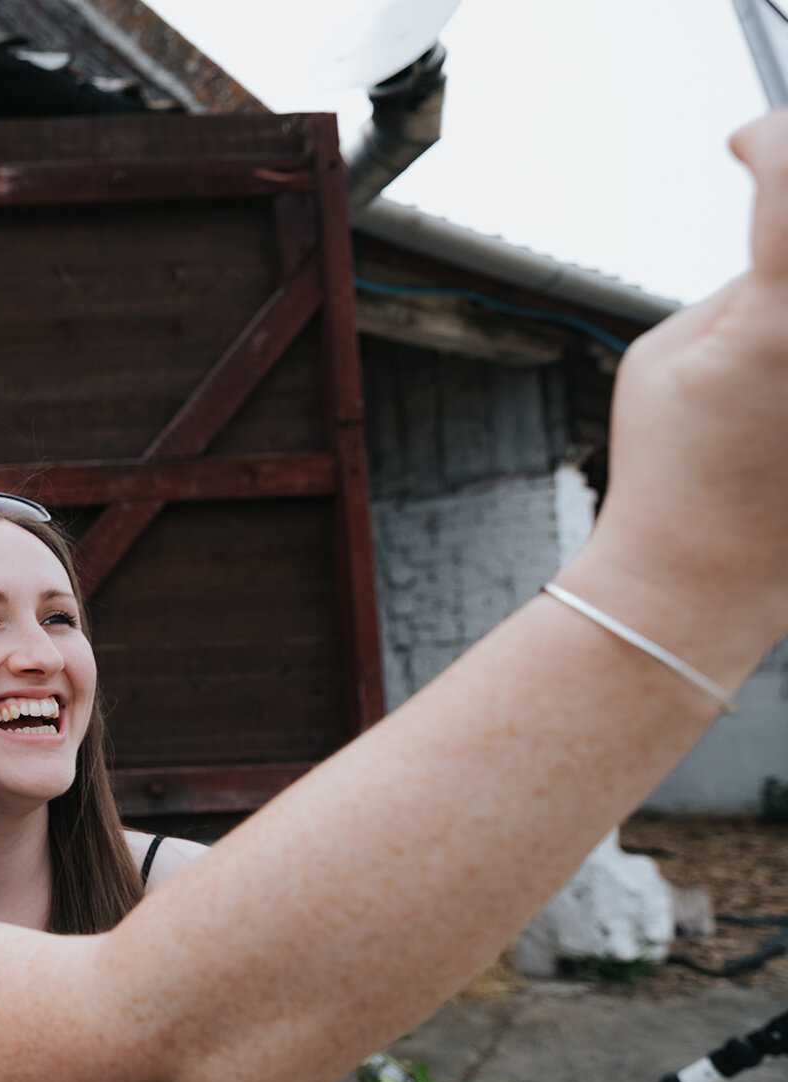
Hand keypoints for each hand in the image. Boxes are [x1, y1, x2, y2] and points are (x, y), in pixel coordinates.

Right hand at [588, 108, 787, 644]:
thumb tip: (782, 255)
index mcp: (780, 319)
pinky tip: (770, 391)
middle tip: (773, 220)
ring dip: (785, 305)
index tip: (745, 145)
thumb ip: (745, 285)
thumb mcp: (668, 351)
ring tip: (764, 347)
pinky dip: (786, 355)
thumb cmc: (672, 471)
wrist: (702, 577)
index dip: (770, 142)